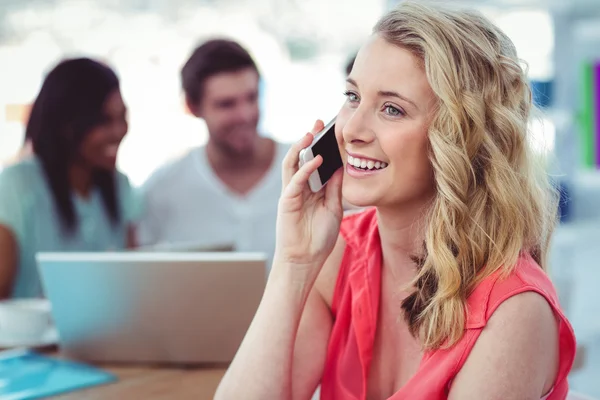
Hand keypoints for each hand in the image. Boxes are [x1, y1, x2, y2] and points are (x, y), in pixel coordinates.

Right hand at [274, 120, 343, 281]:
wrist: (305, 261)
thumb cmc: (318, 239)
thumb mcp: (334, 209)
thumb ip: (334, 188)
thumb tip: (340, 167)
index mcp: (311, 190)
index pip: (315, 163)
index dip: (321, 147)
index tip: (332, 132)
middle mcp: (299, 189)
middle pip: (302, 158)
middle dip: (309, 139)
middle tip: (319, 122)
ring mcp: (291, 194)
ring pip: (292, 164)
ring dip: (301, 147)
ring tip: (311, 132)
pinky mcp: (287, 201)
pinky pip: (295, 180)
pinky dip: (305, 168)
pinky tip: (316, 159)